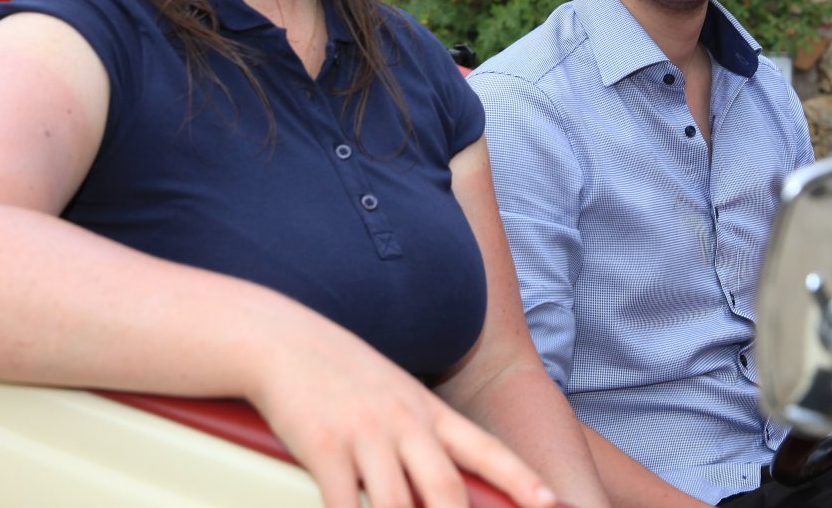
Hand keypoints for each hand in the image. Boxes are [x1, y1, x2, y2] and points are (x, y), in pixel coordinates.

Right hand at [250, 326, 557, 507]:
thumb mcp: (390, 391)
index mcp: (425, 408)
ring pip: (398, 506)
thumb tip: (439, 482)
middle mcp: (402, 421)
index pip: (485, 448)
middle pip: (447, 489)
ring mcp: (364, 435)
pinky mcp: (324, 448)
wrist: (280, 339)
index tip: (551, 504)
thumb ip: (418, 432)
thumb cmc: (335, 369)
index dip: (521, 479)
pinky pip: (344, 505)